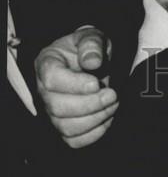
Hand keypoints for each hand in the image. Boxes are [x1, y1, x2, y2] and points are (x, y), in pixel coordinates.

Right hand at [35, 27, 117, 147]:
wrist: (91, 61)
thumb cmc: (88, 49)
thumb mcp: (91, 36)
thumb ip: (91, 44)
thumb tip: (92, 62)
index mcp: (47, 64)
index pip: (52, 79)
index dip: (75, 85)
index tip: (97, 83)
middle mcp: (44, 91)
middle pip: (57, 107)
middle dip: (90, 104)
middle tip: (112, 94)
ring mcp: (52, 111)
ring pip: (65, 127)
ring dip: (95, 119)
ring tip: (113, 104)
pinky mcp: (64, 126)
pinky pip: (74, 140)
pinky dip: (94, 133)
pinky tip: (107, 117)